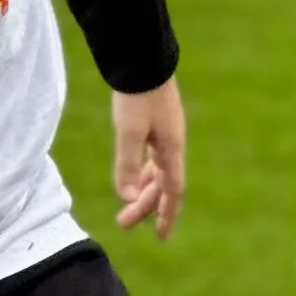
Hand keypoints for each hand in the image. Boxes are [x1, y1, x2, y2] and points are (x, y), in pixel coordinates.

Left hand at [112, 79, 185, 239]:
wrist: (142, 57)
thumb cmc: (136, 93)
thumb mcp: (128, 130)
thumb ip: (126, 164)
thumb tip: (126, 197)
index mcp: (172, 149)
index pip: (172, 192)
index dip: (166, 216)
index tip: (160, 238)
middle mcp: (173, 144)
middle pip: (163, 185)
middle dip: (145, 206)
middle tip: (122, 224)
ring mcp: (166, 133)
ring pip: (158, 171)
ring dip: (144, 190)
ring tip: (128, 204)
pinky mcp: (158, 123)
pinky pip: (154, 157)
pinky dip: (144, 171)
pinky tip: (134, 174)